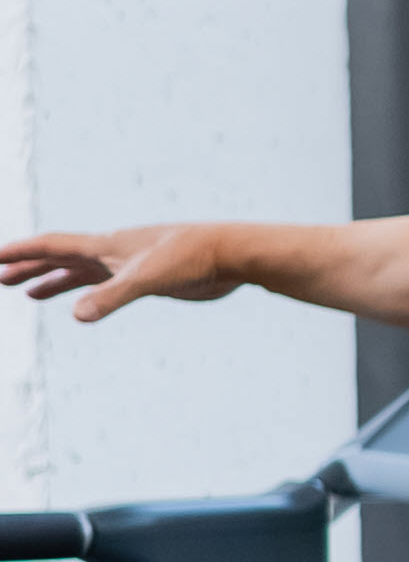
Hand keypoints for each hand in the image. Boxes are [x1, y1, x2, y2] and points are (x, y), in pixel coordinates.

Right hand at [0, 225, 251, 322]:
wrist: (232, 255)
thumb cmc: (192, 258)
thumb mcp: (147, 279)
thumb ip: (110, 297)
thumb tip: (77, 316)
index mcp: (105, 245)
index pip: (51, 245)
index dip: (21, 252)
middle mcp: (112, 251)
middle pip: (59, 257)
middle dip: (28, 267)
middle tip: (0, 278)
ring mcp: (130, 263)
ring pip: (81, 270)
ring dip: (54, 280)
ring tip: (30, 293)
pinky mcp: (149, 277)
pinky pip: (106, 282)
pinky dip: (88, 290)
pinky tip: (84, 301)